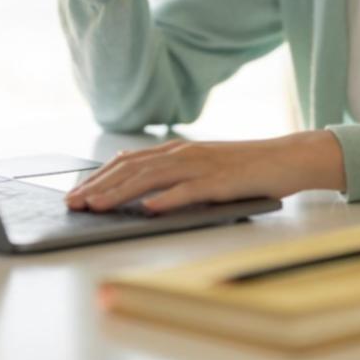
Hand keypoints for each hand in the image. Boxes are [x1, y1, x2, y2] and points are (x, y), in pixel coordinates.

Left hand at [64, 132, 346, 214]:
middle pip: (131, 169)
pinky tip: (148, 209)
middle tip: (74, 204)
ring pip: (152, 179)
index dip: (98, 177)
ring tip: (98, 207)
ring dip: (121, 194)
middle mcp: (183, 154)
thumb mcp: (199, 163)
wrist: (285, 157)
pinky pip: (189, 191)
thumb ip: (168, 169)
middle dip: (99, 187)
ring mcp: (201, 166)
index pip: (126, 162)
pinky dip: (166, 200)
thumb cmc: (242, 166)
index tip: (75, 194)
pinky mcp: (221, 182)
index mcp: (175, 150)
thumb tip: (131, 176)